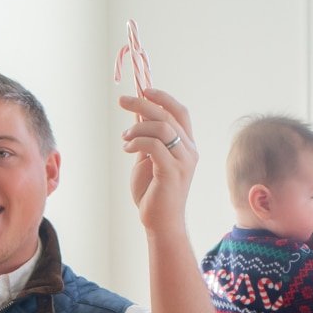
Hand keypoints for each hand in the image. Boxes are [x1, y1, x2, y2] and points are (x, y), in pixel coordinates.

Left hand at [119, 89, 197, 229]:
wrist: (160, 221)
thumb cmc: (153, 192)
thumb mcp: (148, 157)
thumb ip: (147, 136)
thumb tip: (138, 110)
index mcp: (187, 146)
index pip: (180, 112)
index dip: (162, 98)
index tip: (143, 90)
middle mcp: (189, 151)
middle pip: (168, 115)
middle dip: (143, 103)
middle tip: (122, 101)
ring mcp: (183, 162)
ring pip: (162, 128)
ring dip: (137, 127)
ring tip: (124, 138)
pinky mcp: (172, 172)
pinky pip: (154, 145)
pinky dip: (137, 142)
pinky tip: (127, 149)